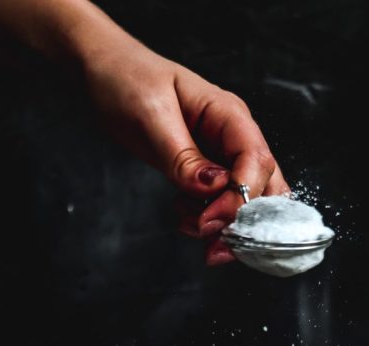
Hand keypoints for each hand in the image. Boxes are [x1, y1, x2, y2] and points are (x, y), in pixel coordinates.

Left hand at [81, 32, 289, 264]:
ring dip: (226, 227)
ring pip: (248, 201)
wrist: (105, 74)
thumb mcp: (151, 115)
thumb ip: (183, 156)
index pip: (256, 161)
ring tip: (189, 227)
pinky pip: (222, 204)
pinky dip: (208, 221)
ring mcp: (221, 155)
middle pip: (264, 186)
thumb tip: (214, 187)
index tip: (210, 221)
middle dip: (242, 221)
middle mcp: (233, 135)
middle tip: (212, 247)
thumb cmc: (127, 81)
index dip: (241, 198)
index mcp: (228, 114)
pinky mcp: (205, 172)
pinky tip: (183, 217)